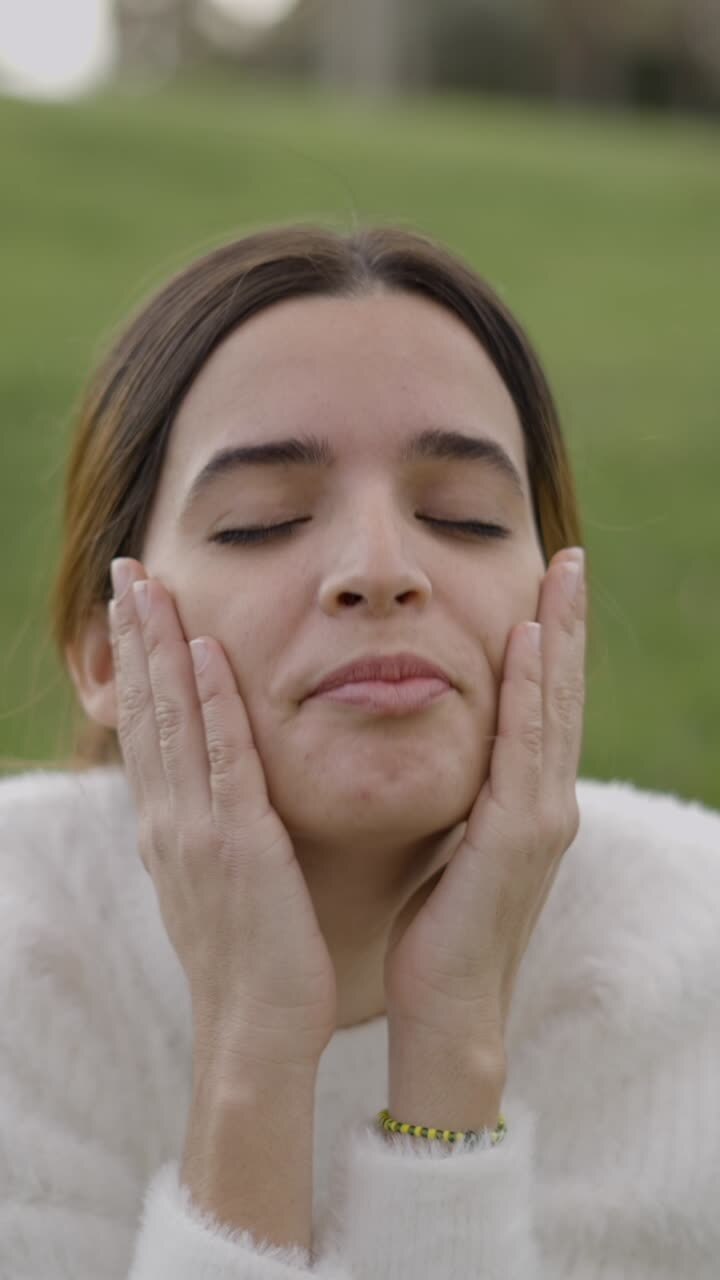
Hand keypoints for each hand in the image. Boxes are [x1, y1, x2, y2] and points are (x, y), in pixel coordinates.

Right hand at [108, 559, 336, 1073]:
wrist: (257, 1030)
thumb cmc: (250, 958)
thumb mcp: (213, 884)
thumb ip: (206, 831)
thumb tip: (200, 798)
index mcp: (167, 826)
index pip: (146, 726)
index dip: (136, 663)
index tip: (132, 607)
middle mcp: (169, 819)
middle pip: (146, 708)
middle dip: (135, 635)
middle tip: (126, 570)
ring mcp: (197, 829)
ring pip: (173, 719)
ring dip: (160, 648)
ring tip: (149, 586)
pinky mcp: (238, 844)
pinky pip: (224, 759)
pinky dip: (211, 702)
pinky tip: (207, 652)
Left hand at [383, 547, 585, 1055]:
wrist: (447, 1007)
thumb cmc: (440, 931)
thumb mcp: (454, 847)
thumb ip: (466, 800)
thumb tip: (452, 761)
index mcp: (526, 803)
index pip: (542, 706)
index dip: (549, 645)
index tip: (546, 587)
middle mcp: (545, 802)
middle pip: (560, 694)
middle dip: (567, 624)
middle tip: (570, 559)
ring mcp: (540, 818)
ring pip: (553, 708)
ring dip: (559, 638)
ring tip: (563, 576)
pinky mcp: (517, 837)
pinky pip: (523, 747)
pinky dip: (530, 691)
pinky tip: (527, 642)